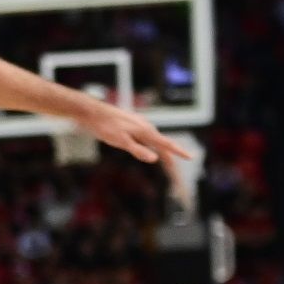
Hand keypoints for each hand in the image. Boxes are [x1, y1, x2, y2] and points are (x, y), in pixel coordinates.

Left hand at [71, 99, 191, 176]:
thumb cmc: (105, 126)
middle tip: (177, 171)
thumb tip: (156, 159)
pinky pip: (147, 138)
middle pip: (162, 144)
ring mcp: (139, 125)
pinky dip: (152, 146)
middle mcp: (145, 127)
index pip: (166, 144)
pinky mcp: (132, 126)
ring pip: (154, 141)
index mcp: (145, 131)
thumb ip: (138, 150)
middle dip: (171, 157)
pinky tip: (150, 149)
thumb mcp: (121, 141)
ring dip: (162, 152)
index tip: (191, 157)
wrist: (92, 112)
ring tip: (168, 163)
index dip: (179, 152)